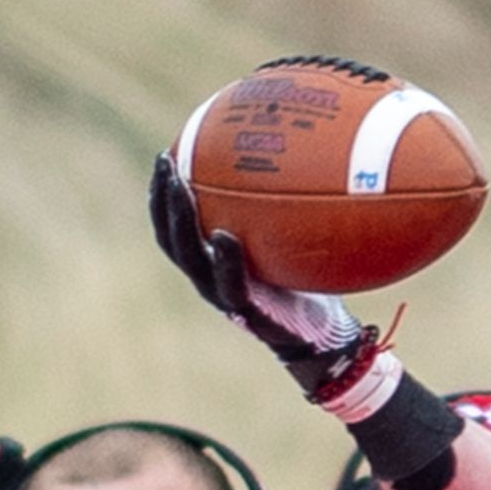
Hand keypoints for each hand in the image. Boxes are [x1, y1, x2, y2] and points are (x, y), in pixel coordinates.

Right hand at [148, 155, 385, 405]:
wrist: (328, 339)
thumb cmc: (309, 284)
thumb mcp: (292, 241)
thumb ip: (282, 208)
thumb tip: (293, 150)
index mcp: (213, 263)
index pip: (174, 226)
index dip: (162, 194)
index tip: (165, 156)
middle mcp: (212, 280)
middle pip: (171, 239)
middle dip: (163, 200)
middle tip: (166, 164)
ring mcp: (229, 300)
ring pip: (192, 261)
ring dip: (182, 223)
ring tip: (182, 189)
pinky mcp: (252, 318)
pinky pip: (232, 287)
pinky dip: (225, 263)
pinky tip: (225, 237)